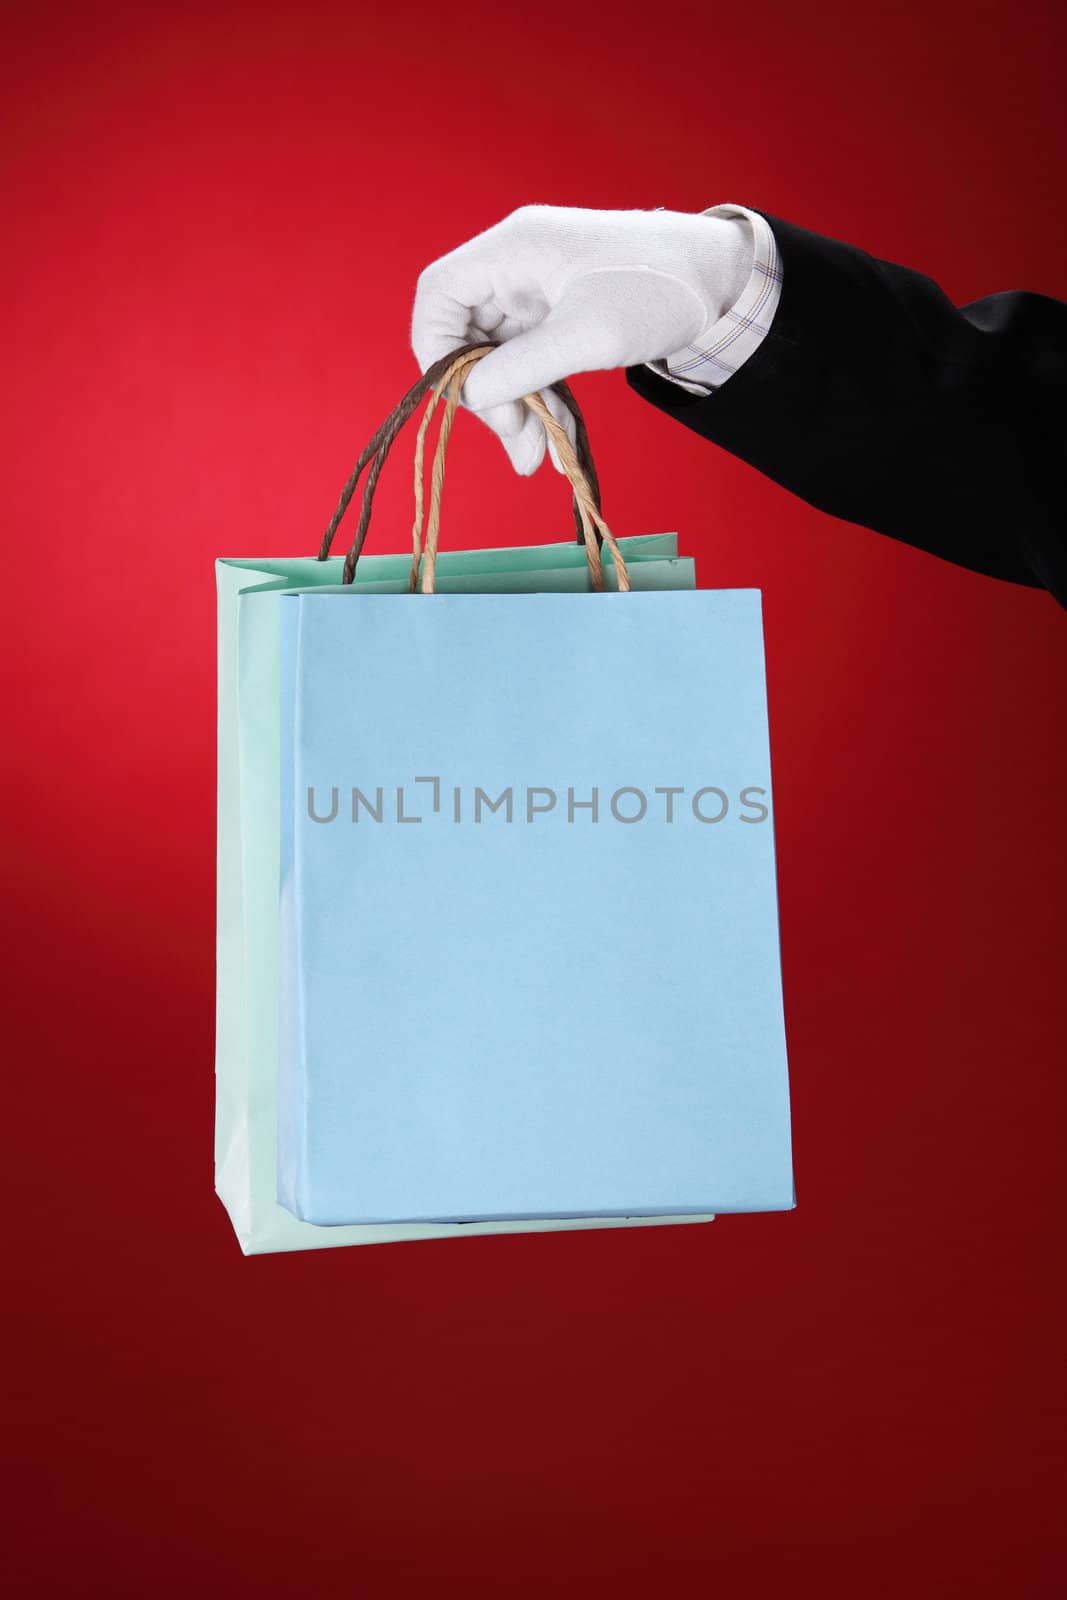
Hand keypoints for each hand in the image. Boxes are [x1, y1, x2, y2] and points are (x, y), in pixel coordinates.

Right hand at [410, 205, 752, 474]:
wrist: (720, 281)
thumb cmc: (659, 289)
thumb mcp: (588, 336)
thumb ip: (524, 367)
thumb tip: (472, 397)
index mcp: (513, 250)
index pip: (438, 295)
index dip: (436, 350)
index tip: (462, 400)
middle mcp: (516, 267)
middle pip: (467, 336)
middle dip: (488, 397)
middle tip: (517, 441)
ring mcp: (537, 294)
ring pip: (502, 360)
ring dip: (517, 411)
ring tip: (538, 459)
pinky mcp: (558, 318)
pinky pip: (533, 365)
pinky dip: (542, 403)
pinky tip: (558, 445)